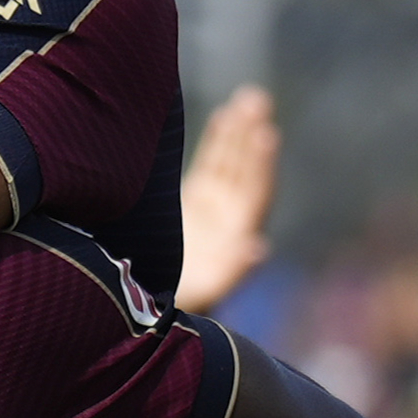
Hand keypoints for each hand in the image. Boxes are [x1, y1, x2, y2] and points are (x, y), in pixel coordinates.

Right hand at [174, 84, 278, 311]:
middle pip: (245, 172)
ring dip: (240, 132)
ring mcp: (212, 211)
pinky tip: (225, 115)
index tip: (265, 134)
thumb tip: (259, 248)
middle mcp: (228, 222)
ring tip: (249, 97)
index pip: (252, 195)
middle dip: (251, 137)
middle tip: (257, 101)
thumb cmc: (176, 313)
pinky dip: (218, 142)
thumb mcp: (203, 296)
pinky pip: (211, 168)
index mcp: (233, 240)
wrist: (152, 320)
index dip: (259, 165)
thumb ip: (231, 272)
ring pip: (230, 165)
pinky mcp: (193, 206)